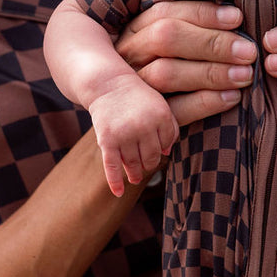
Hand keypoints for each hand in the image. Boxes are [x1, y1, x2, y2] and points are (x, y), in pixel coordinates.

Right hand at [88, 75, 178, 196]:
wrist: (108, 84)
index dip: (161, 149)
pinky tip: (118, 192)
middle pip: (151, 158)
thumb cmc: (137, 96)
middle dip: (148, 164)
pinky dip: (115, 181)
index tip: (156, 148)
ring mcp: (124, 134)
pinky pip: (112, 166)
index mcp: (161, 116)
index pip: (166, 145)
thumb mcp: (159, 105)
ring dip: (134, 173)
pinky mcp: (107, 140)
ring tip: (135, 177)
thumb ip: (169, 126)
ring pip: (133, 164)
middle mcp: (144, 126)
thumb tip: (166, 153)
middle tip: (145, 166)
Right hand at [116, 0, 255, 125]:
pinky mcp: (148, 118)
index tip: (237, 19)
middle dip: (211, 43)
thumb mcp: (174, 42)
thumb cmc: (175, 66)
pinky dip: (205, 103)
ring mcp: (135, 88)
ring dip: (211, 73)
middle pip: (165, 39)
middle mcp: (129, 55)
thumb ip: (194, 29)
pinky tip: (232, 97)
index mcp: (135, 30)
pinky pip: (173, 110)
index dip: (203, 14)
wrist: (146, 123)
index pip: (165, 13)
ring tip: (245, 75)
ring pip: (166, 74)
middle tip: (248, 52)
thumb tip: (236, 17)